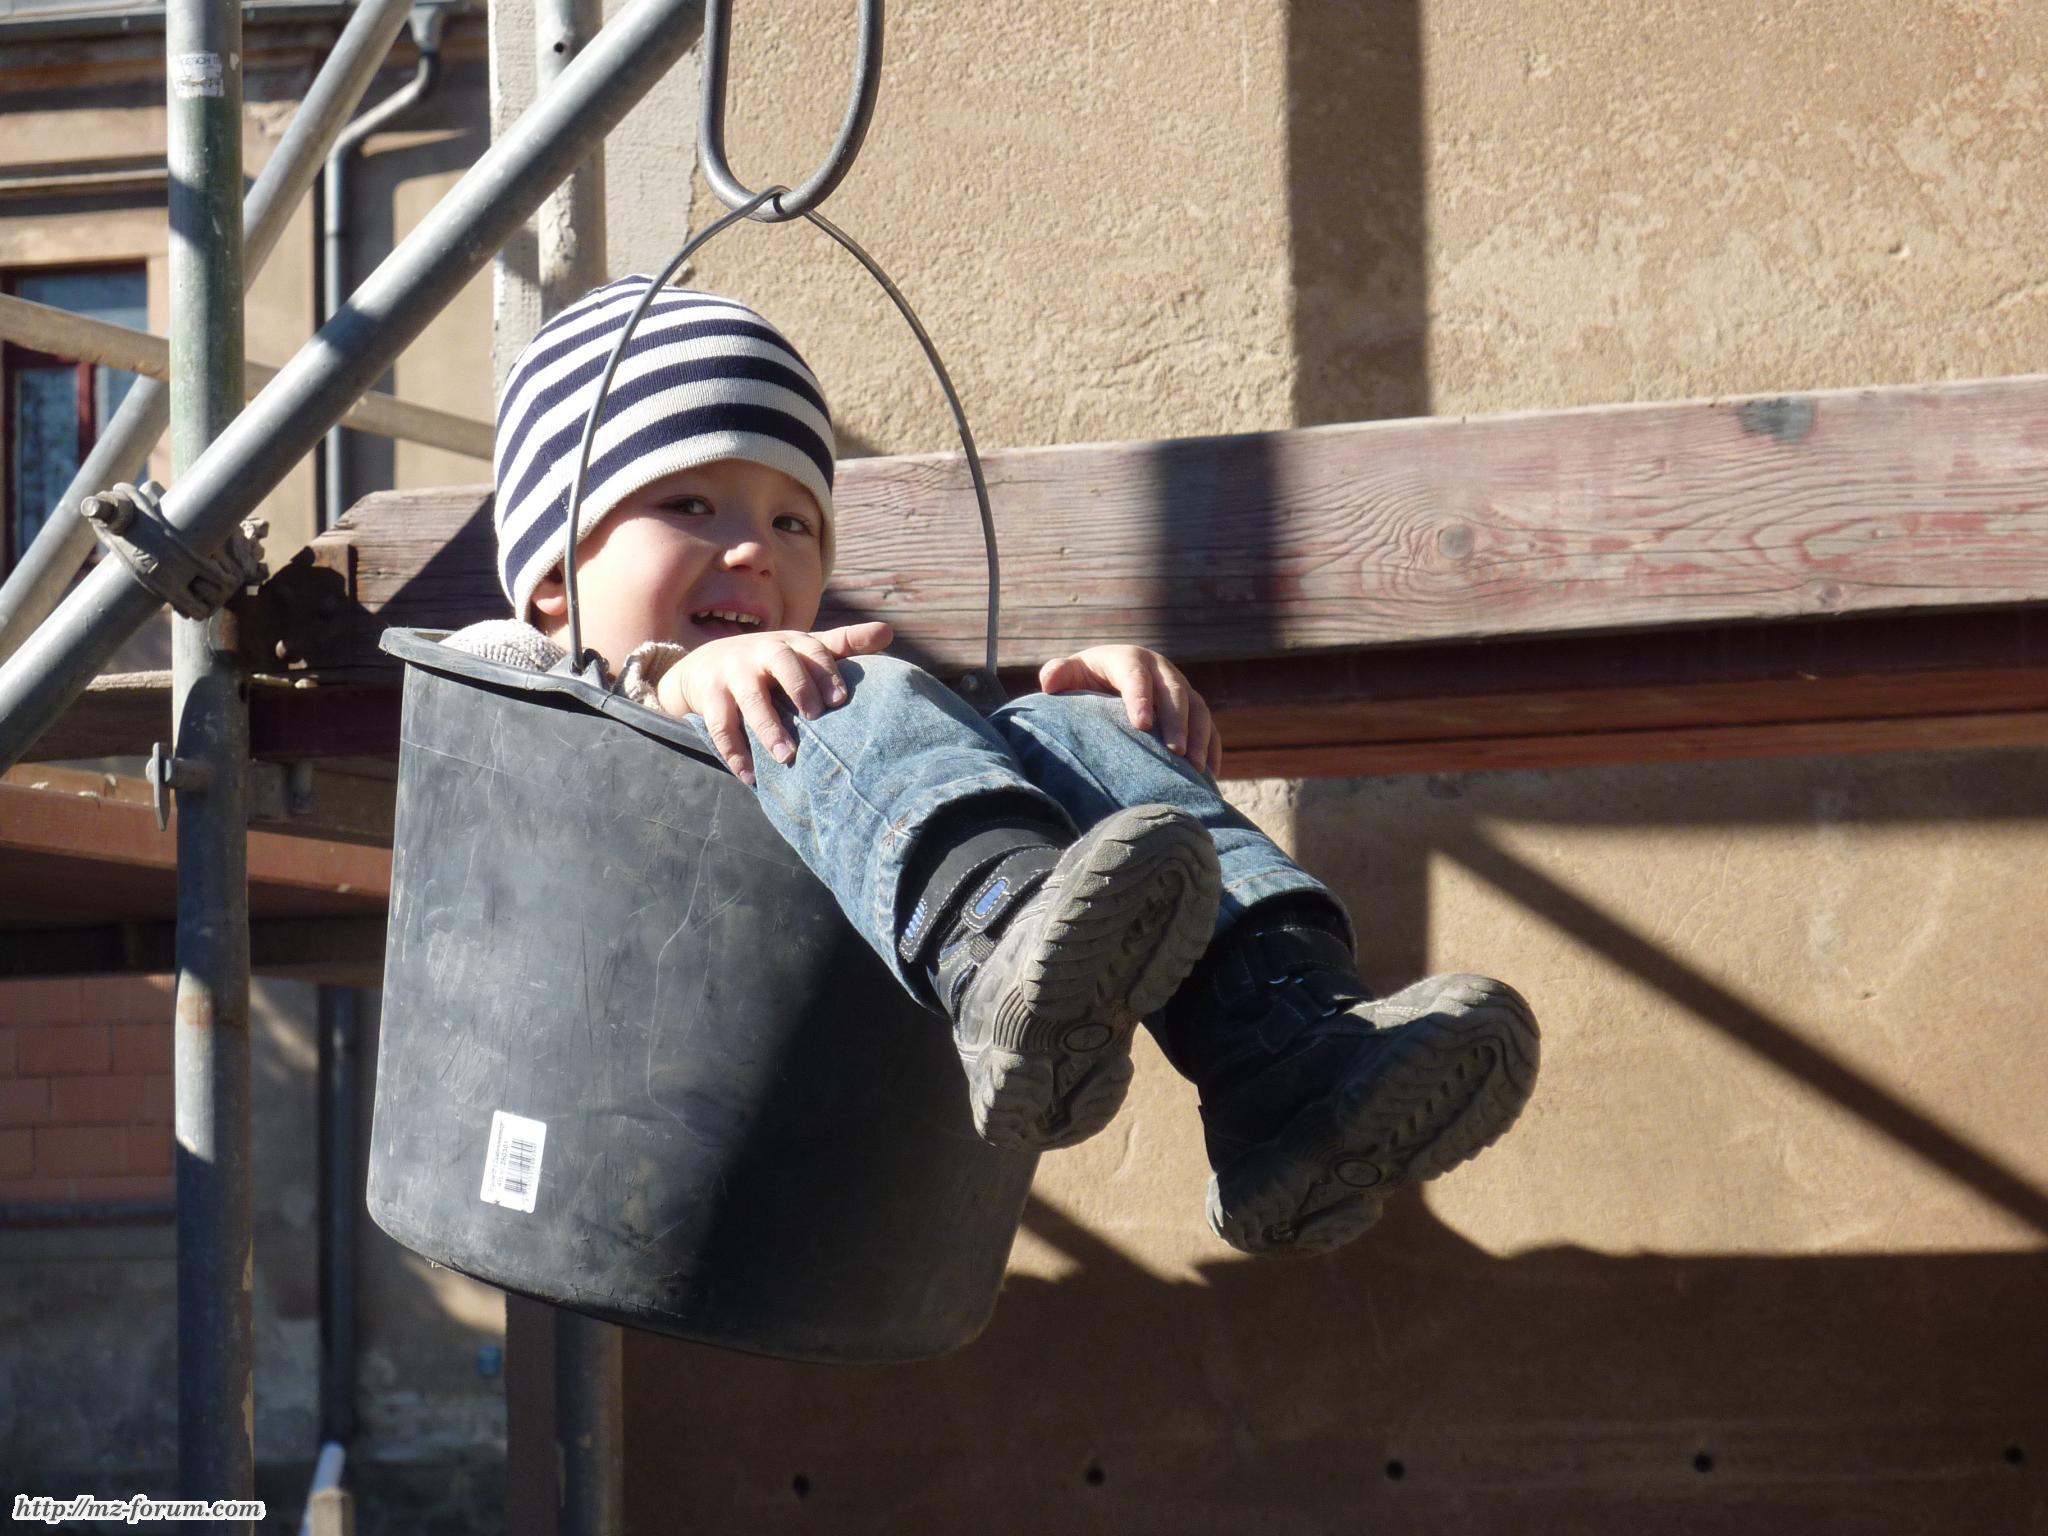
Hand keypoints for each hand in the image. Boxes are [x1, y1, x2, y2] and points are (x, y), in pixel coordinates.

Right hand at [655, 621, 892, 784]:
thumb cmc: (769, 662)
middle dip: (798, 686)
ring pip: (750, 699)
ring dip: (767, 728)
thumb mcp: (802, 649)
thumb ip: (844, 644)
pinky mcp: (708, 698)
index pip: (812, 650)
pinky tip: (751, 777)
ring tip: (785, 756)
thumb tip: (888, 631)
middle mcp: (760, 653)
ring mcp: (732, 674)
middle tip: (816, 715)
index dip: (826, 671)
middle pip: (781, 663)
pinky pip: (720, 727)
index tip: (841, 698)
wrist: (704, 665)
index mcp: (789, 643)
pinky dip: (735, 753)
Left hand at [1038, 644, 1221, 776]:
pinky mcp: (1193, 709)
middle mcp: (1161, 671)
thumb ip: (1058, 674)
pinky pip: (1210, 727)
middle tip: (1175, 751)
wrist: (1110, 678)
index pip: (1136, 677)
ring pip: (1199, 709)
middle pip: (1175, 693)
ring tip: (1194, 768)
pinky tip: (1209, 774)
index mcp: (1130, 660)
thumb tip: (1051, 682)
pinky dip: (1212, 748)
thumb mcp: (1069, 673)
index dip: (1140, 699)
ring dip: (1199, 737)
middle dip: (1177, 722)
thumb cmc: (1085, 680)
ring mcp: (1181, 689)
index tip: (1142, 726)